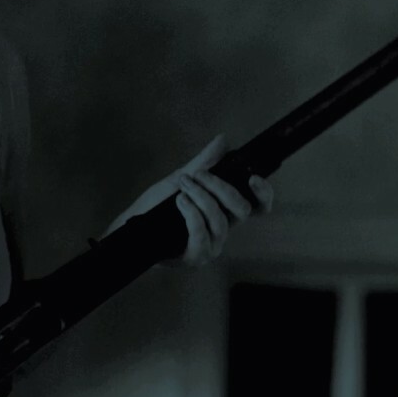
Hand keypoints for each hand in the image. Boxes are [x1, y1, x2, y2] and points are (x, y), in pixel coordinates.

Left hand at [106, 134, 274, 265]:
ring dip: (202, 198)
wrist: (133, 226)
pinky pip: (202, 234)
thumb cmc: (159, 205)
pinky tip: (181, 201)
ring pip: (220, 221)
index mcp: (226, 211)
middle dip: (221, 188)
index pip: (257, 207)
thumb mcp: (183, 178)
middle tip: (199, 174)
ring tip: (183, 185)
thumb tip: (224, 140)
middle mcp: (224, 229)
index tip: (253, 178)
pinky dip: (192, 214)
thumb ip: (204, 162)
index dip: (263, 194)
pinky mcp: (196, 256)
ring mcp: (212, 245)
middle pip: (241, 210)